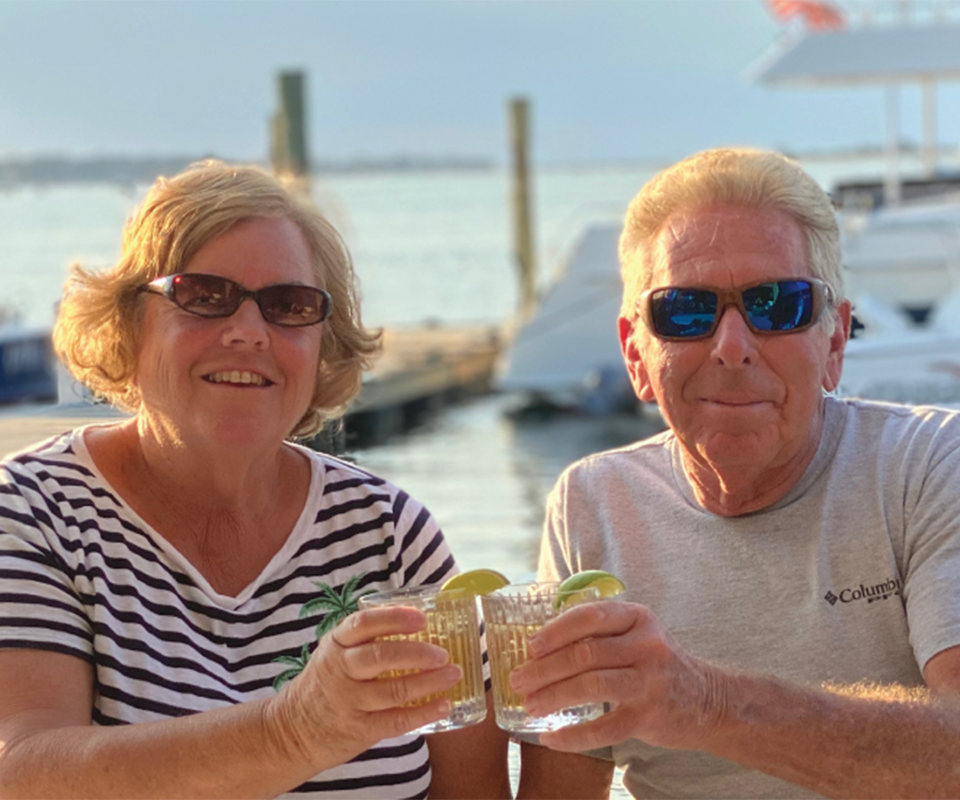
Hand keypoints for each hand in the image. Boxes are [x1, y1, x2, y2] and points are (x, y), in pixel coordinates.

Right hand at [269, 606, 461, 771]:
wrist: (294, 730)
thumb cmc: (327, 682)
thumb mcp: (336, 651)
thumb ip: (367, 638)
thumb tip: (421, 621)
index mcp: (337, 644)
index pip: (363, 624)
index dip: (394, 618)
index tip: (421, 617)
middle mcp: (340, 670)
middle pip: (381, 656)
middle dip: (417, 653)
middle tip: (443, 653)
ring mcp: (349, 701)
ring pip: (393, 690)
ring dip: (428, 682)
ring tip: (453, 674)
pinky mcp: (359, 729)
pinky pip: (395, 720)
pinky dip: (423, 712)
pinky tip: (444, 704)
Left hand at [508, 601, 722, 752]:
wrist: (709, 702)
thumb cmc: (656, 665)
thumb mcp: (637, 635)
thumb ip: (600, 633)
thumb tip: (540, 644)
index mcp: (638, 618)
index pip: (590, 616)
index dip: (555, 631)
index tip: (530, 646)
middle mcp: (647, 645)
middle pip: (585, 653)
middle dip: (545, 668)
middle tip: (518, 680)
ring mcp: (650, 682)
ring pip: (591, 685)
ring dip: (553, 696)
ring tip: (529, 705)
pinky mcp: (649, 717)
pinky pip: (603, 728)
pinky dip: (573, 736)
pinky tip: (550, 738)